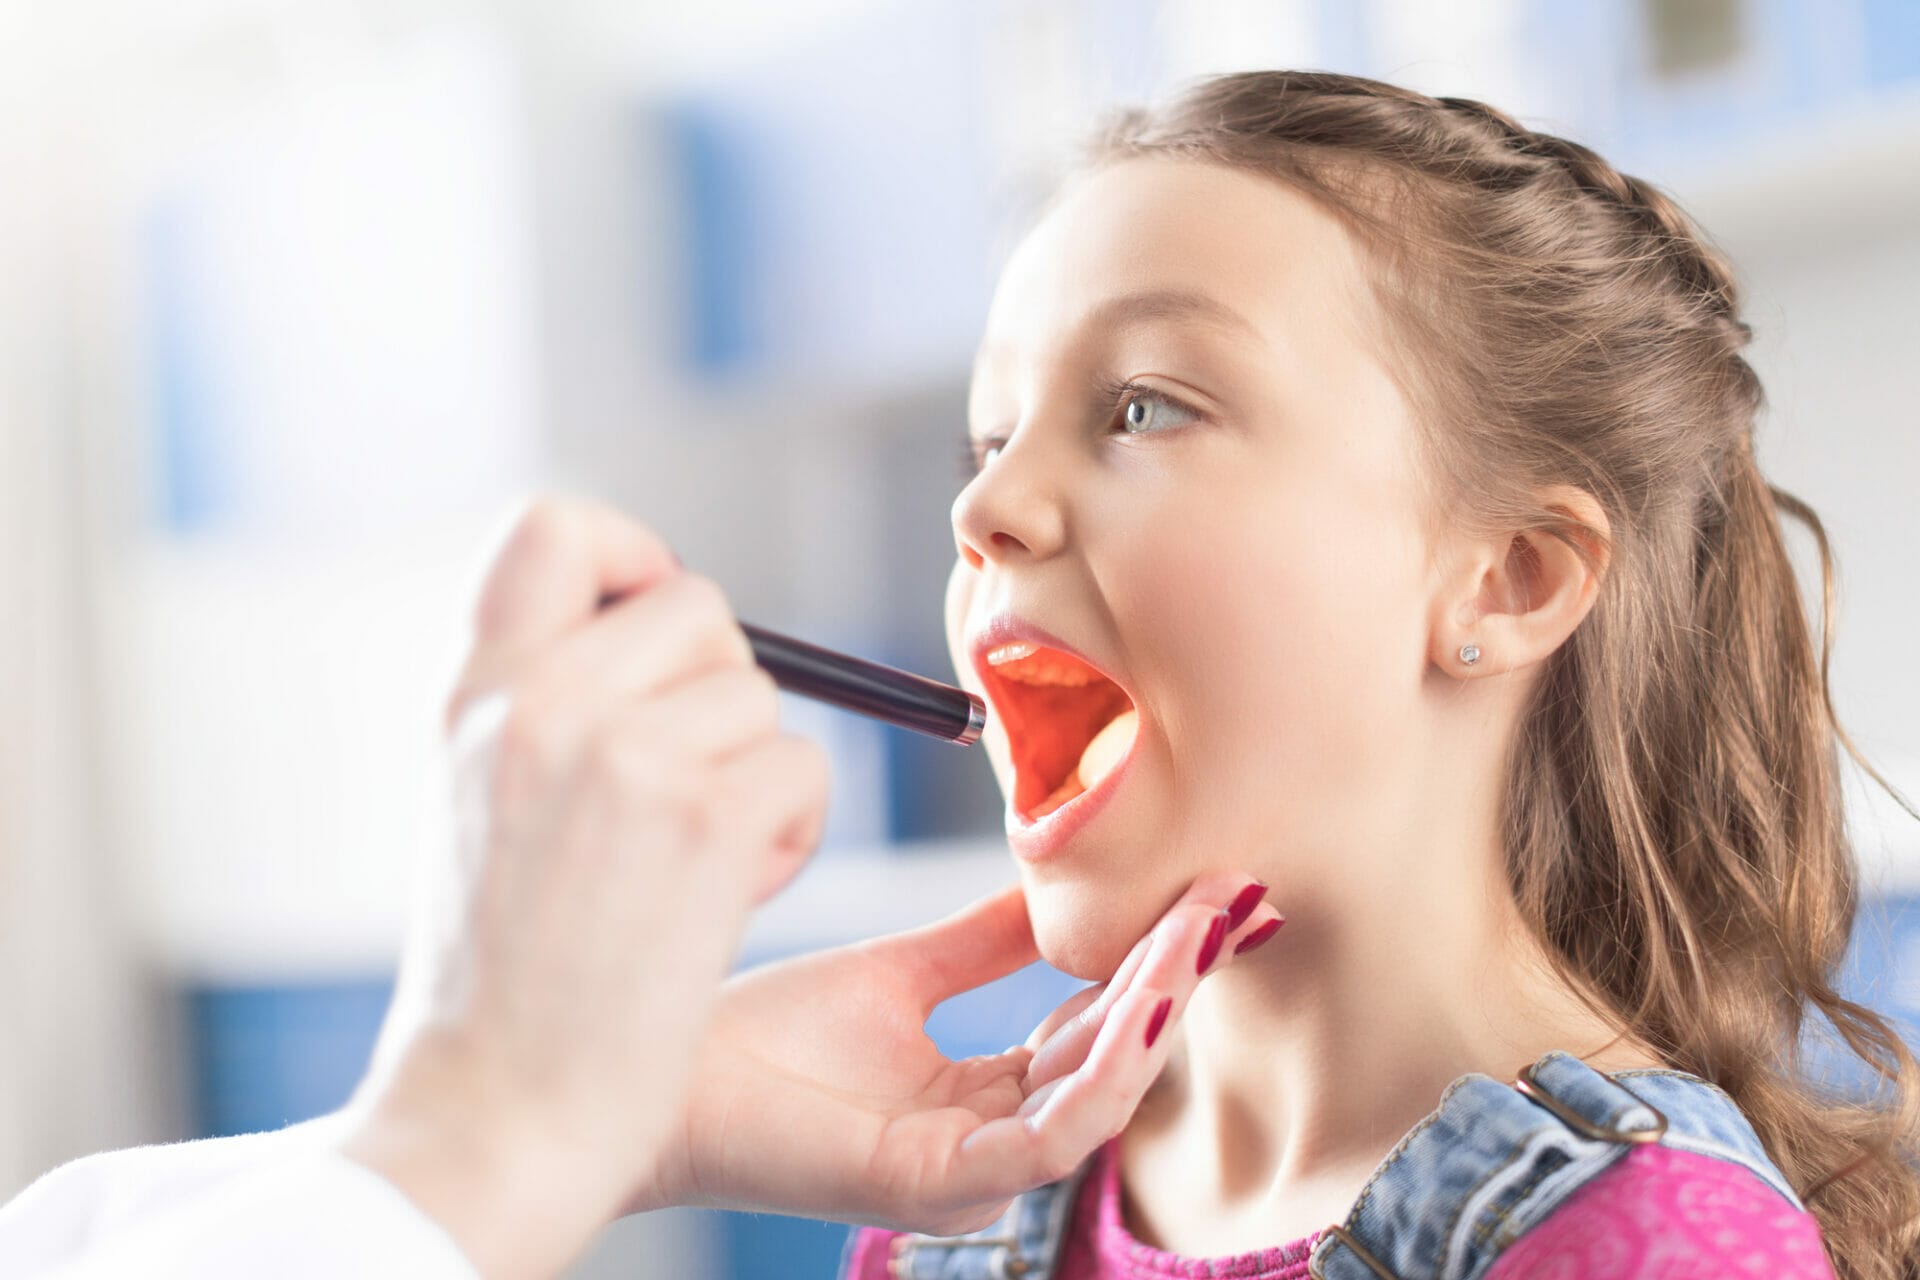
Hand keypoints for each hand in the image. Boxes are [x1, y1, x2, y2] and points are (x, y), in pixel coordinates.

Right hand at [336, 497, 830, 1279]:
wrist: (495, 1108)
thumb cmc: (500, 972)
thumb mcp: (480, 792)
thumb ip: (553, 697)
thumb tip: (674, 619)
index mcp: (478, 689)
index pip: (554, 523)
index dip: (630, 553)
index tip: (650, 625)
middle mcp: (544, 700)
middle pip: (702, 606)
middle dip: (720, 693)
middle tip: (681, 792)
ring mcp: (625, 755)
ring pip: (765, 700)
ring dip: (755, 779)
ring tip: (687, 867)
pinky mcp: (703, 822)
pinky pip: (801, 772)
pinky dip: (786, 838)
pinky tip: (723, 899)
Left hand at [639, 870, 1281, 1234]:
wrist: (660, 1072)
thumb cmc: (760, 1037)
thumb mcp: (896, 973)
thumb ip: (982, 944)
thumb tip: (1057, 886)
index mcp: (977, 1101)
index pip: (1093, 1034)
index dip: (1154, 965)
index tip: (1204, 892)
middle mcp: (982, 1147)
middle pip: (1110, 1066)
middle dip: (1173, 980)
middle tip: (1227, 899)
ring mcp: (960, 1176)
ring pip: (1094, 1102)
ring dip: (1153, 1015)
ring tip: (1193, 934)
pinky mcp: (927, 1186)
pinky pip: (1042, 1141)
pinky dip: (1100, 1075)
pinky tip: (1135, 1002)